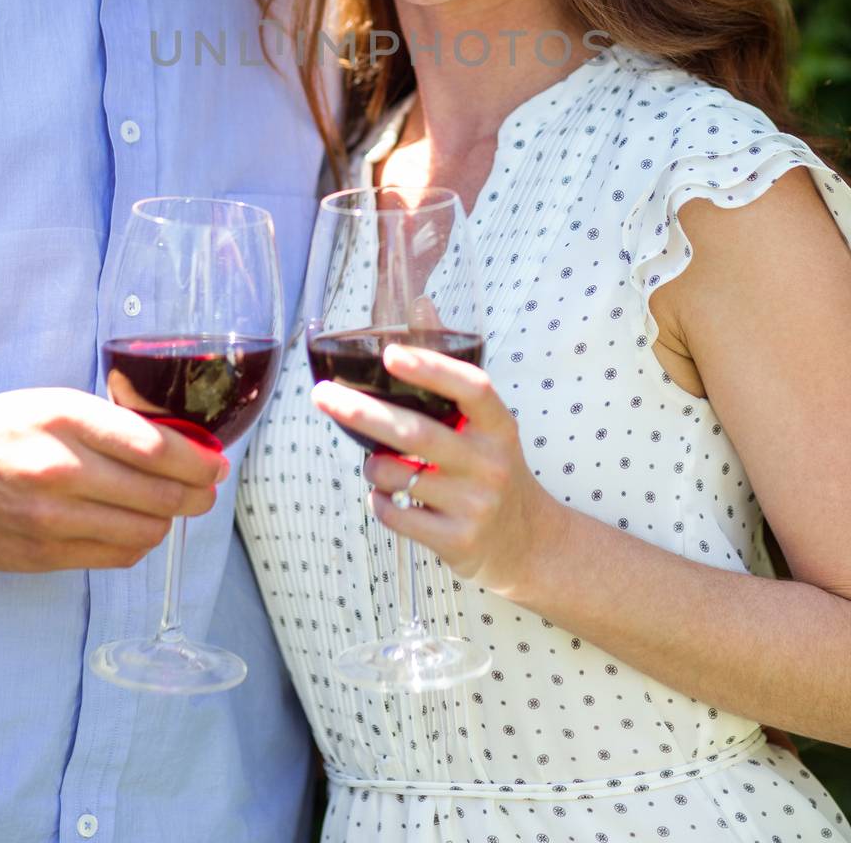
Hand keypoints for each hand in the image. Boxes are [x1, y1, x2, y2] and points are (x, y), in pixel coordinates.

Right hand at [0, 387, 228, 571]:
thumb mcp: (51, 403)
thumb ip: (109, 421)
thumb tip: (176, 441)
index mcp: (64, 418)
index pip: (154, 444)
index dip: (196, 459)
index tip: (215, 462)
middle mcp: (59, 468)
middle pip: (158, 493)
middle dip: (196, 494)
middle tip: (208, 490)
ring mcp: (50, 518)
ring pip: (143, 530)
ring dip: (169, 521)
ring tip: (172, 508)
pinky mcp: (41, 555)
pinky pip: (113, 556)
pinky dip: (137, 544)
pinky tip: (138, 529)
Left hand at [313, 344, 561, 597]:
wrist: (528, 543)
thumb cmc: (491, 469)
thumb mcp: (486, 426)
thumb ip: (450, 376)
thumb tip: (420, 306)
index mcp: (499, 427)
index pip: (472, 388)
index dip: (431, 368)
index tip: (390, 353)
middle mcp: (490, 464)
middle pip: (416, 433)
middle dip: (362, 412)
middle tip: (323, 395)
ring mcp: (475, 505)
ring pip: (396, 475)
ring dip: (373, 466)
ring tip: (381, 464)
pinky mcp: (457, 541)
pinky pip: (394, 514)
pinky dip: (379, 500)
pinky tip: (389, 496)